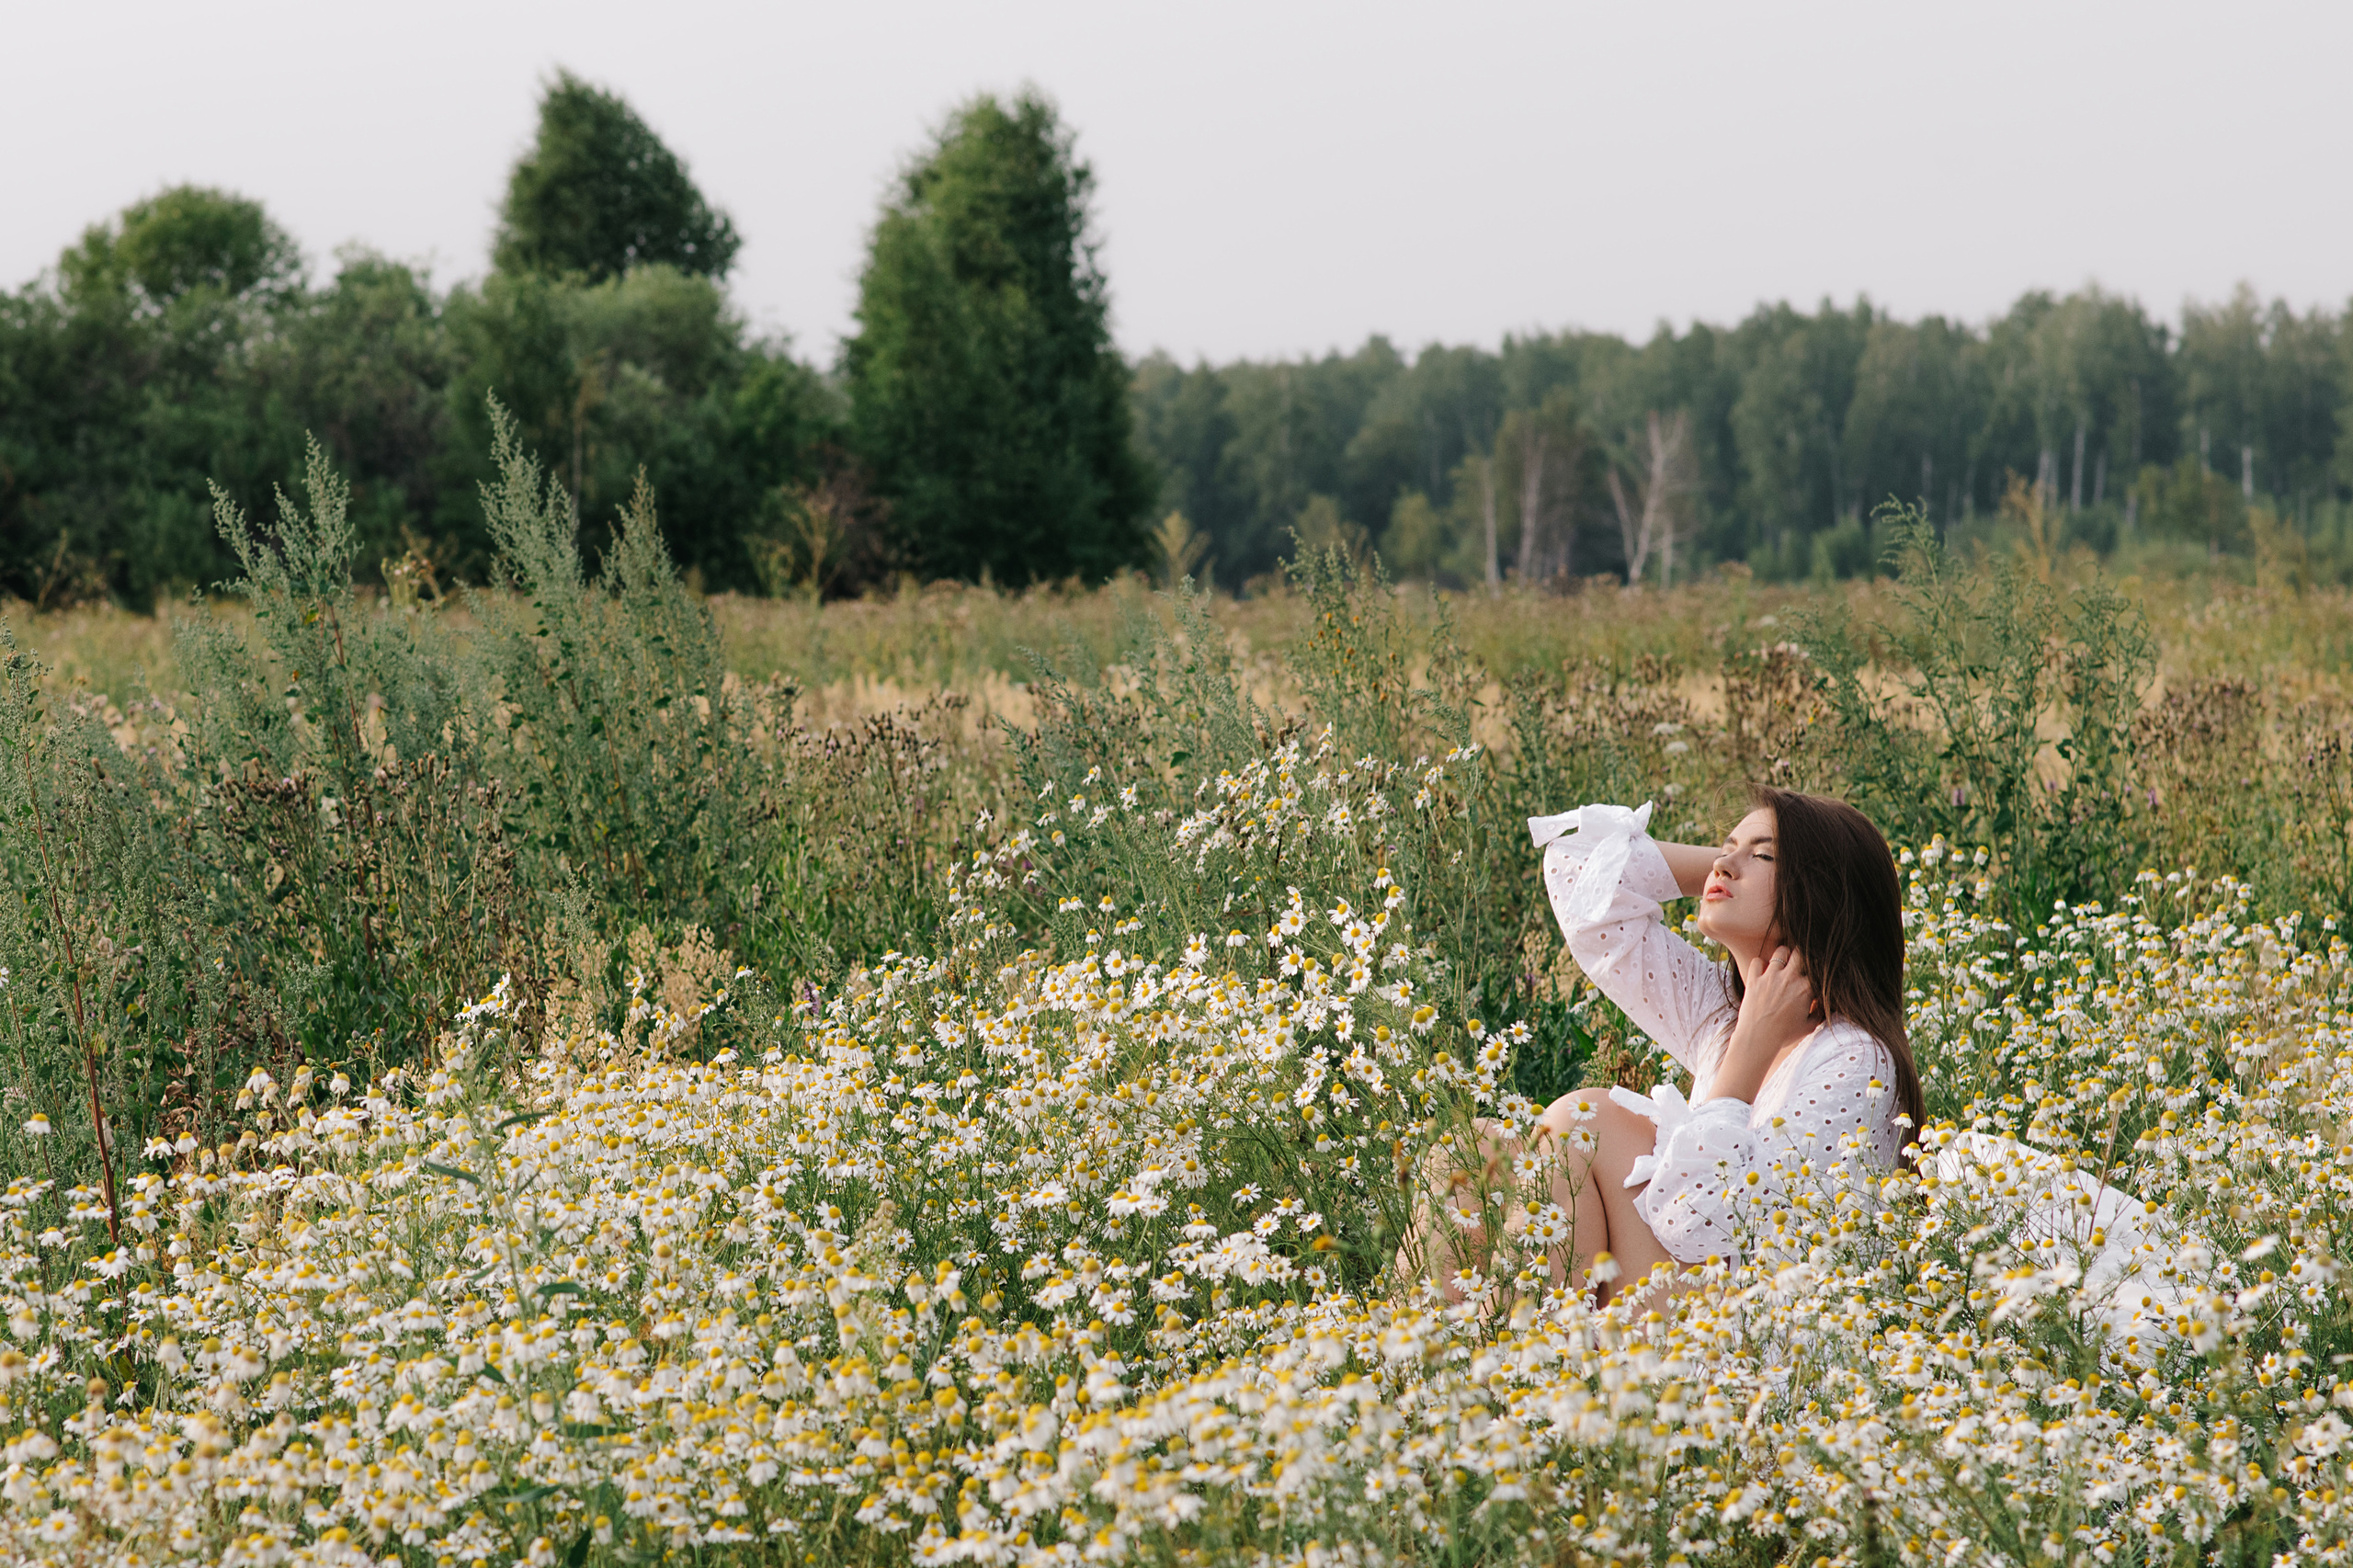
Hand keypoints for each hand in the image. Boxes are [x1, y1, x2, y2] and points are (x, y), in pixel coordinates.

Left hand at [1709, 944, 1818, 1105]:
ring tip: (1781, 964)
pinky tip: (1761, 972)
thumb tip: (1823, 1004)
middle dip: (1801, 955)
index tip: (1813, 972)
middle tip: (1798, 962)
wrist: (1758, 1039)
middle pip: (1801, 953)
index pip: (1817, 968)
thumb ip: (1819, 1013)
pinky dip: (1759, 965)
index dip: (1816, 968)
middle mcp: (1790, 978)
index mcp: (1807, 988)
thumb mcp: (1808, 1027)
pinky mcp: (1754, 979)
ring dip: (1782, 956)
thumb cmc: (1784, 1035)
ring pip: (1780, 951)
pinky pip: (1756, 961)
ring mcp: (1771, 977)